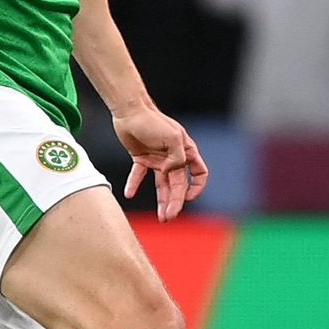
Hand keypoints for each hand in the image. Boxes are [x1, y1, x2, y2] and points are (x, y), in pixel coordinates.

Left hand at [115, 104, 209, 221]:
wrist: (129, 110)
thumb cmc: (153, 121)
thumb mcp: (172, 138)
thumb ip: (177, 158)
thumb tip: (172, 172)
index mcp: (187, 151)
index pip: (199, 174)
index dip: (197, 187)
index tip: (188, 198)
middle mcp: (174, 157)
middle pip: (179, 185)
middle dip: (176, 202)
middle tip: (169, 217)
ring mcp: (158, 159)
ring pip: (163, 185)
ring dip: (162, 201)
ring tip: (161, 218)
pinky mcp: (142, 158)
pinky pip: (139, 175)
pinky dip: (134, 184)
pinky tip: (129, 194)